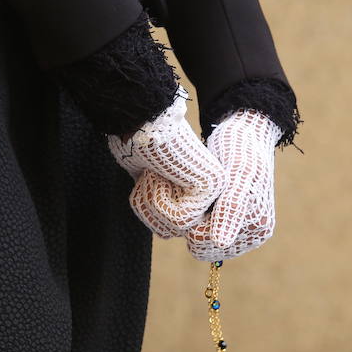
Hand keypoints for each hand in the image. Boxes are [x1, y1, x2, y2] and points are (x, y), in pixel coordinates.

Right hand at [106, 84, 225, 237]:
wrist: (140, 121)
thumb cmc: (137, 143)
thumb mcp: (145, 178)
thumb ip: (157, 199)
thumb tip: (160, 226)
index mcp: (195, 190)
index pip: (170, 226)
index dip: (147, 209)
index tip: (146, 179)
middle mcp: (209, 192)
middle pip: (170, 230)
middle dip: (148, 207)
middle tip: (148, 176)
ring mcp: (214, 190)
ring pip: (174, 227)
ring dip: (152, 201)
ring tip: (154, 172)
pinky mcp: (212, 188)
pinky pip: (180, 219)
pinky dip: (159, 199)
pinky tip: (160, 174)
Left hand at [185, 107, 282, 261]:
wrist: (244, 132)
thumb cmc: (240, 150)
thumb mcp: (235, 177)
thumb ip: (230, 210)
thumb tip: (221, 243)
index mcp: (257, 230)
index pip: (204, 246)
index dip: (191, 223)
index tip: (194, 196)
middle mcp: (250, 235)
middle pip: (201, 247)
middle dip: (192, 224)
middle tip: (193, 193)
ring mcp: (238, 229)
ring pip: (198, 240)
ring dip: (191, 219)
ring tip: (196, 193)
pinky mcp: (227, 220)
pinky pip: (200, 230)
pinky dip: (193, 215)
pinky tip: (197, 195)